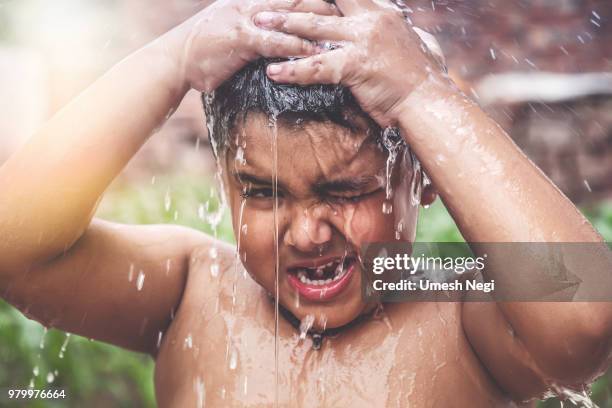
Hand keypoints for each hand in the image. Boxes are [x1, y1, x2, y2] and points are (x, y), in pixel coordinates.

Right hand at [169, 0, 339, 91]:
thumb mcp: (235, 30)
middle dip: (328, 3)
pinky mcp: (241, 39)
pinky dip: (297, 46)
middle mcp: (253, 3)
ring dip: (321, 21)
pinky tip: (317, 53)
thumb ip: (259, 29)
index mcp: (254, 0)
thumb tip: (280, 33)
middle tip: (357, 10)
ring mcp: (247, 18)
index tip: (345, 3)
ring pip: (292, 14)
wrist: (174, 59)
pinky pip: (275, 41)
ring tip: (348, 31)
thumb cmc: (205, 48)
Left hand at [254, 0, 445, 125]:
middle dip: (294, 0)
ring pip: (314, 28)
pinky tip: (273, 72)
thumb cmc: (422, 79)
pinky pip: (318, 66)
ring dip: (284, 24)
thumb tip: (403, 28)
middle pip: (324, 3)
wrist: (429, 100)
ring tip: (259, 23)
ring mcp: (363, 40)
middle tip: (268, 1)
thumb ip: (401, 32)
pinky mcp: (357, 64)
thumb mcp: (417, 45)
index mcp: (383, 14)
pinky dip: (294, 70)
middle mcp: (371, 20)